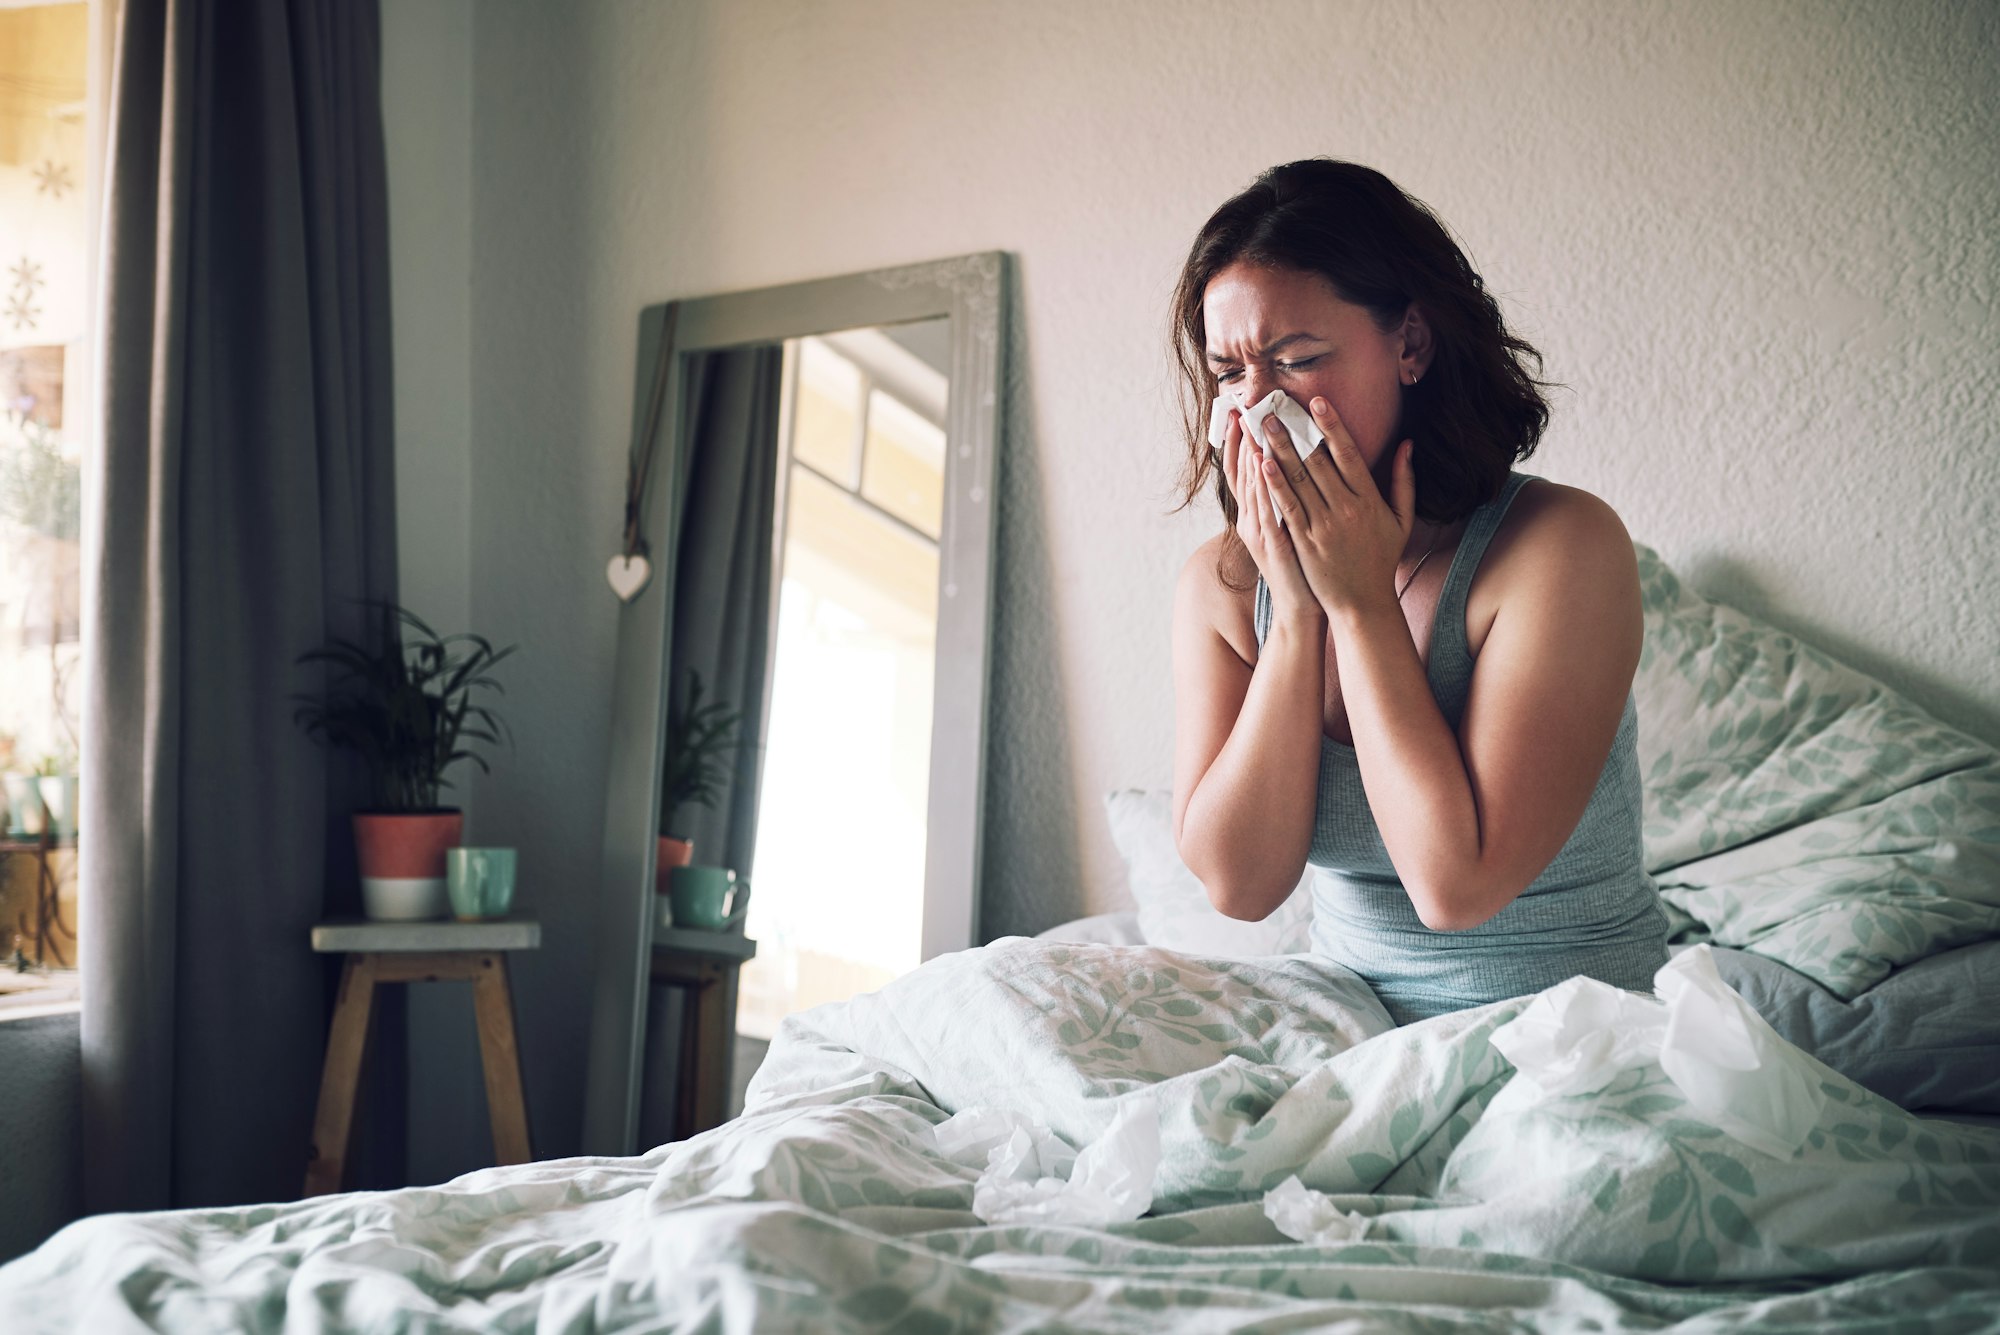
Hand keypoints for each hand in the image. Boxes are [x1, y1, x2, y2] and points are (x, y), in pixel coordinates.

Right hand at [1218, 408, 1319, 627]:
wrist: (1303, 606)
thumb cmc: (1306, 566)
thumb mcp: (1293, 529)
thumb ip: (1291, 498)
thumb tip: (1294, 467)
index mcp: (1257, 513)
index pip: (1243, 470)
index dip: (1238, 442)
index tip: (1239, 412)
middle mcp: (1252, 519)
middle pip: (1242, 472)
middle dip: (1242, 438)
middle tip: (1240, 407)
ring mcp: (1259, 532)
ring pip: (1251, 486)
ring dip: (1249, 454)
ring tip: (1250, 424)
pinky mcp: (1272, 544)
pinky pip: (1265, 509)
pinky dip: (1263, 486)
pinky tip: (1263, 463)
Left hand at [1255, 397, 1415, 615]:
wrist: (1363, 603)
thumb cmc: (1380, 560)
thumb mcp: (1401, 519)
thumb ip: (1404, 480)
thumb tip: (1407, 444)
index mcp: (1369, 499)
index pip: (1348, 453)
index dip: (1332, 425)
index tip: (1317, 402)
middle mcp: (1346, 508)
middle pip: (1317, 461)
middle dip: (1294, 431)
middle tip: (1274, 406)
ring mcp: (1323, 526)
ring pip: (1299, 480)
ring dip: (1279, 450)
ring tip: (1262, 426)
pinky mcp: (1304, 542)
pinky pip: (1287, 507)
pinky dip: (1274, 484)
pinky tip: (1262, 464)